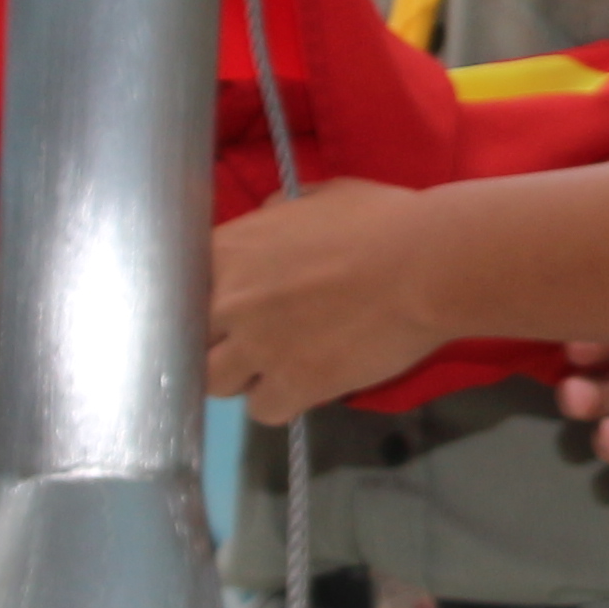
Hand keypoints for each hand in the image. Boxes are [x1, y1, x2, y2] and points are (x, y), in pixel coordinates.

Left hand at [203, 181, 442, 422]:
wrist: (426, 266)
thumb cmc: (380, 221)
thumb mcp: (319, 197)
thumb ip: (279, 212)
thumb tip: (268, 217)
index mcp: (229, 249)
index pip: (182, 287)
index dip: (204, 300)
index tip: (226, 305)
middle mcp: (229, 301)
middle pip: (190, 338)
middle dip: (216, 340)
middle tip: (249, 338)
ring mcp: (258, 347)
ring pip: (215, 382)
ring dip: (240, 376)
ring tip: (274, 366)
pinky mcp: (293, 385)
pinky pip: (262, 410)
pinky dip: (280, 402)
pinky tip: (302, 385)